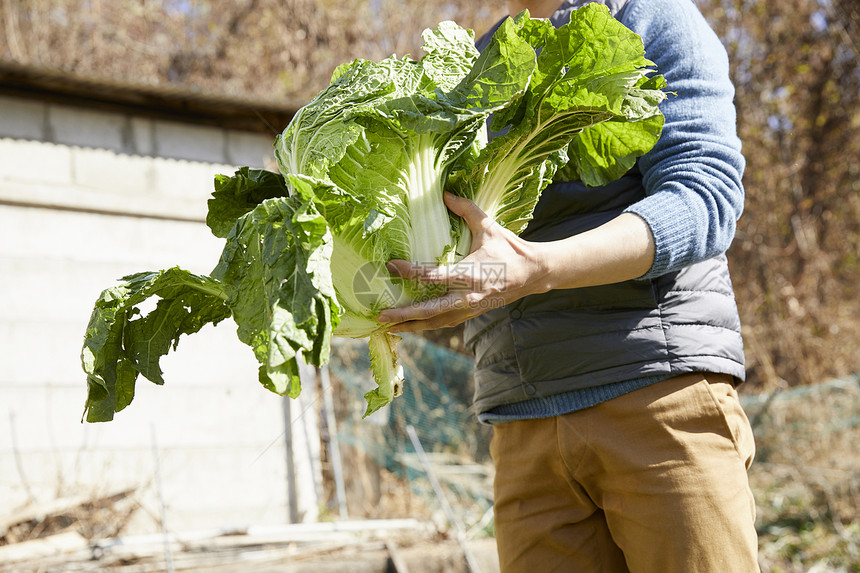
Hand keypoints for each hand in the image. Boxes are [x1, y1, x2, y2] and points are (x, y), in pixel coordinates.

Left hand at [376, 192, 548, 332]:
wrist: (533, 273)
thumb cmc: (510, 248)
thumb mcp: (489, 226)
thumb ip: (467, 209)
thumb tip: (445, 193)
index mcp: (470, 273)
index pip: (433, 276)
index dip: (410, 272)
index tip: (391, 266)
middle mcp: (468, 296)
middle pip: (430, 310)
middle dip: (404, 314)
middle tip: (380, 315)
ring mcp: (470, 308)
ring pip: (436, 322)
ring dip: (412, 326)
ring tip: (387, 327)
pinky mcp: (471, 313)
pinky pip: (444, 323)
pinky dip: (426, 326)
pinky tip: (410, 326)